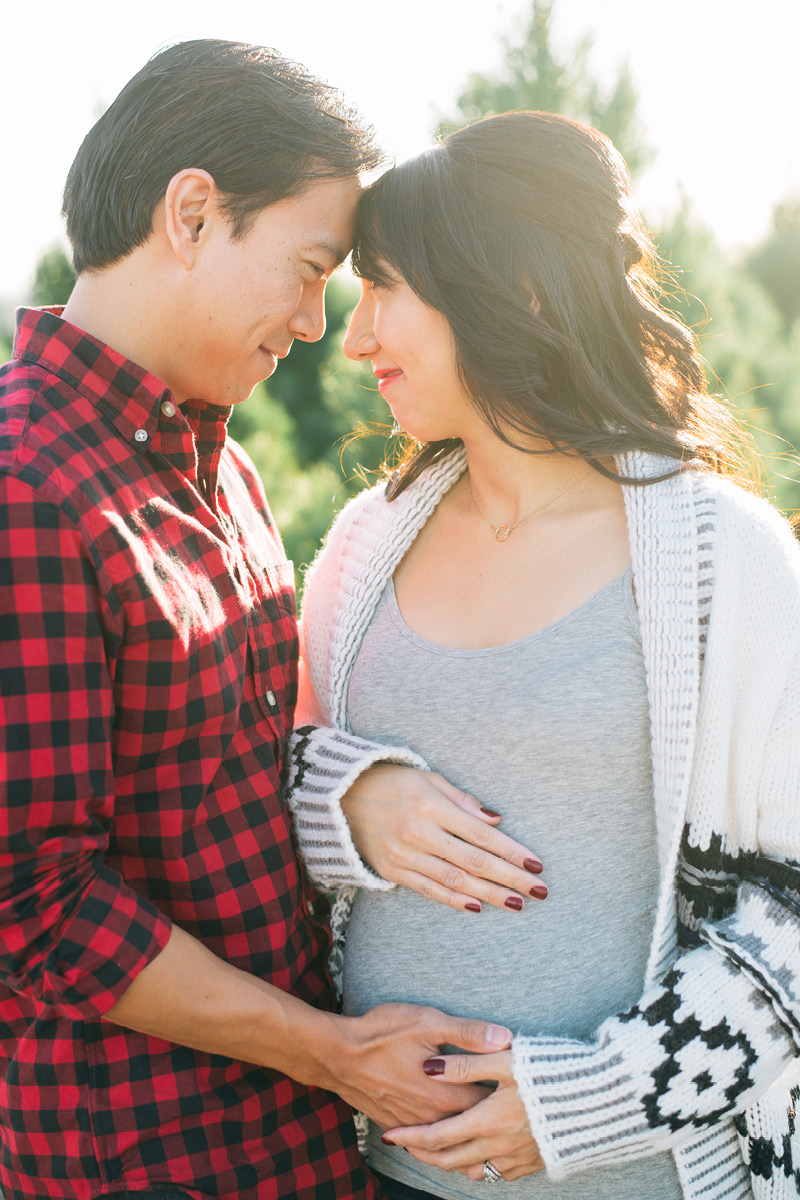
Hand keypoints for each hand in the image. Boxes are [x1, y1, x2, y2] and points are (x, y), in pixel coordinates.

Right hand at [322, 1003, 511, 1130]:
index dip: (505, 1095)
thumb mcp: (428, 1023)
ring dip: (466, 1131)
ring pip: (449, 1137)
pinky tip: (446, 1131)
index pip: (489, 1103)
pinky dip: (440, 1138)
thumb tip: (506, 1037)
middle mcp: (432, 1116)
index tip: (519, 1088)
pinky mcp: (396, 1125)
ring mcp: (412, 1124)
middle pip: (472, 1125)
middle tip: (509, 1113)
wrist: (337, 1054)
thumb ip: (469, 1033)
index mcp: (446, 1094)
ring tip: (486, 1130)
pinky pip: (425, 1140)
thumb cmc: (382, 1033)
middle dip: (490, 1119)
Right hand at [340, 764, 546, 911]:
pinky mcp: (393, 871)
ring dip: (489, 894)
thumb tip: (497, 820)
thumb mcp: (429, 779)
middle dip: (510, 878)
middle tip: (539, 892)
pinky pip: (429, 890)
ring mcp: (405, 855)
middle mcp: (419, 832)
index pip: (481, 834)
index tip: (536, 865)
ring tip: (517, 904)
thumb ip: (463, 802)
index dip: (511, 852)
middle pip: (474, 861)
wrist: (341, 797)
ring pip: (455, 880)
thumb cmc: (393, 782)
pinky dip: (454, 901)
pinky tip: (478, 907)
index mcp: (431, 805)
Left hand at [382, 1049, 543, 1182]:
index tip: (390, 1135)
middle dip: (423, 1154)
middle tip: (403, 1146)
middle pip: (450, 1160)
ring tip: (433, 1151)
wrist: (602, 1098)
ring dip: (448, 1163)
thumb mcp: (506, 1059)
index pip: (438, 1137)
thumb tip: (429, 1066)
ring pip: (473, 1170)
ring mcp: (519, 1158)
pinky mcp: (536, 1162)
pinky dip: (478, 1168)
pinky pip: (498, 1173)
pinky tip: (475, 1157)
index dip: (411, 1137)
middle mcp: (499, 1146)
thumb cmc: (552, 1073)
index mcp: (488, 1121)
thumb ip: (466, 1062)